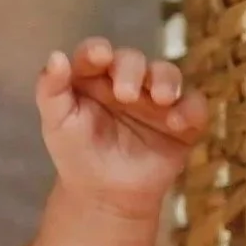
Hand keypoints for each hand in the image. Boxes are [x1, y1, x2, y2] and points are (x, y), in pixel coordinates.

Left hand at [35, 38, 207, 217]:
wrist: (104, 194)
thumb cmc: (76, 152)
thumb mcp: (56, 122)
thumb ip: (51, 90)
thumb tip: (56, 56)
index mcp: (93, 76)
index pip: (95, 52)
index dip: (97, 51)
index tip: (99, 57)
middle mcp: (126, 80)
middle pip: (133, 60)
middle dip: (131, 70)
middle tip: (125, 94)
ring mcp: (156, 98)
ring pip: (168, 73)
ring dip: (166, 80)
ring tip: (161, 99)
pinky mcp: (181, 121)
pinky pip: (194, 105)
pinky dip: (190, 109)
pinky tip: (177, 123)